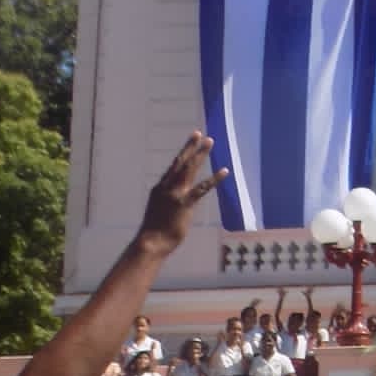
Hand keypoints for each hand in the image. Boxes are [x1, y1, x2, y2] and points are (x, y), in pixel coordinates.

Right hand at [137, 134, 227, 252]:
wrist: (151, 242)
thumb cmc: (155, 231)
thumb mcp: (159, 210)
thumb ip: (166, 200)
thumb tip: (173, 199)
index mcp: (161, 188)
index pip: (174, 167)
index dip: (183, 154)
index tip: (190, 142)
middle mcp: (167, 187)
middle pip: (180, 162)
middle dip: (190, 147)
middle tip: (198, 133)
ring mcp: (176, 194)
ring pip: (189, 169)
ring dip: (200, 154)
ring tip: (210, 142)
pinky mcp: (185, 203)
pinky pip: (202, 188)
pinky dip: (214, 179)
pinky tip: (224, 171)